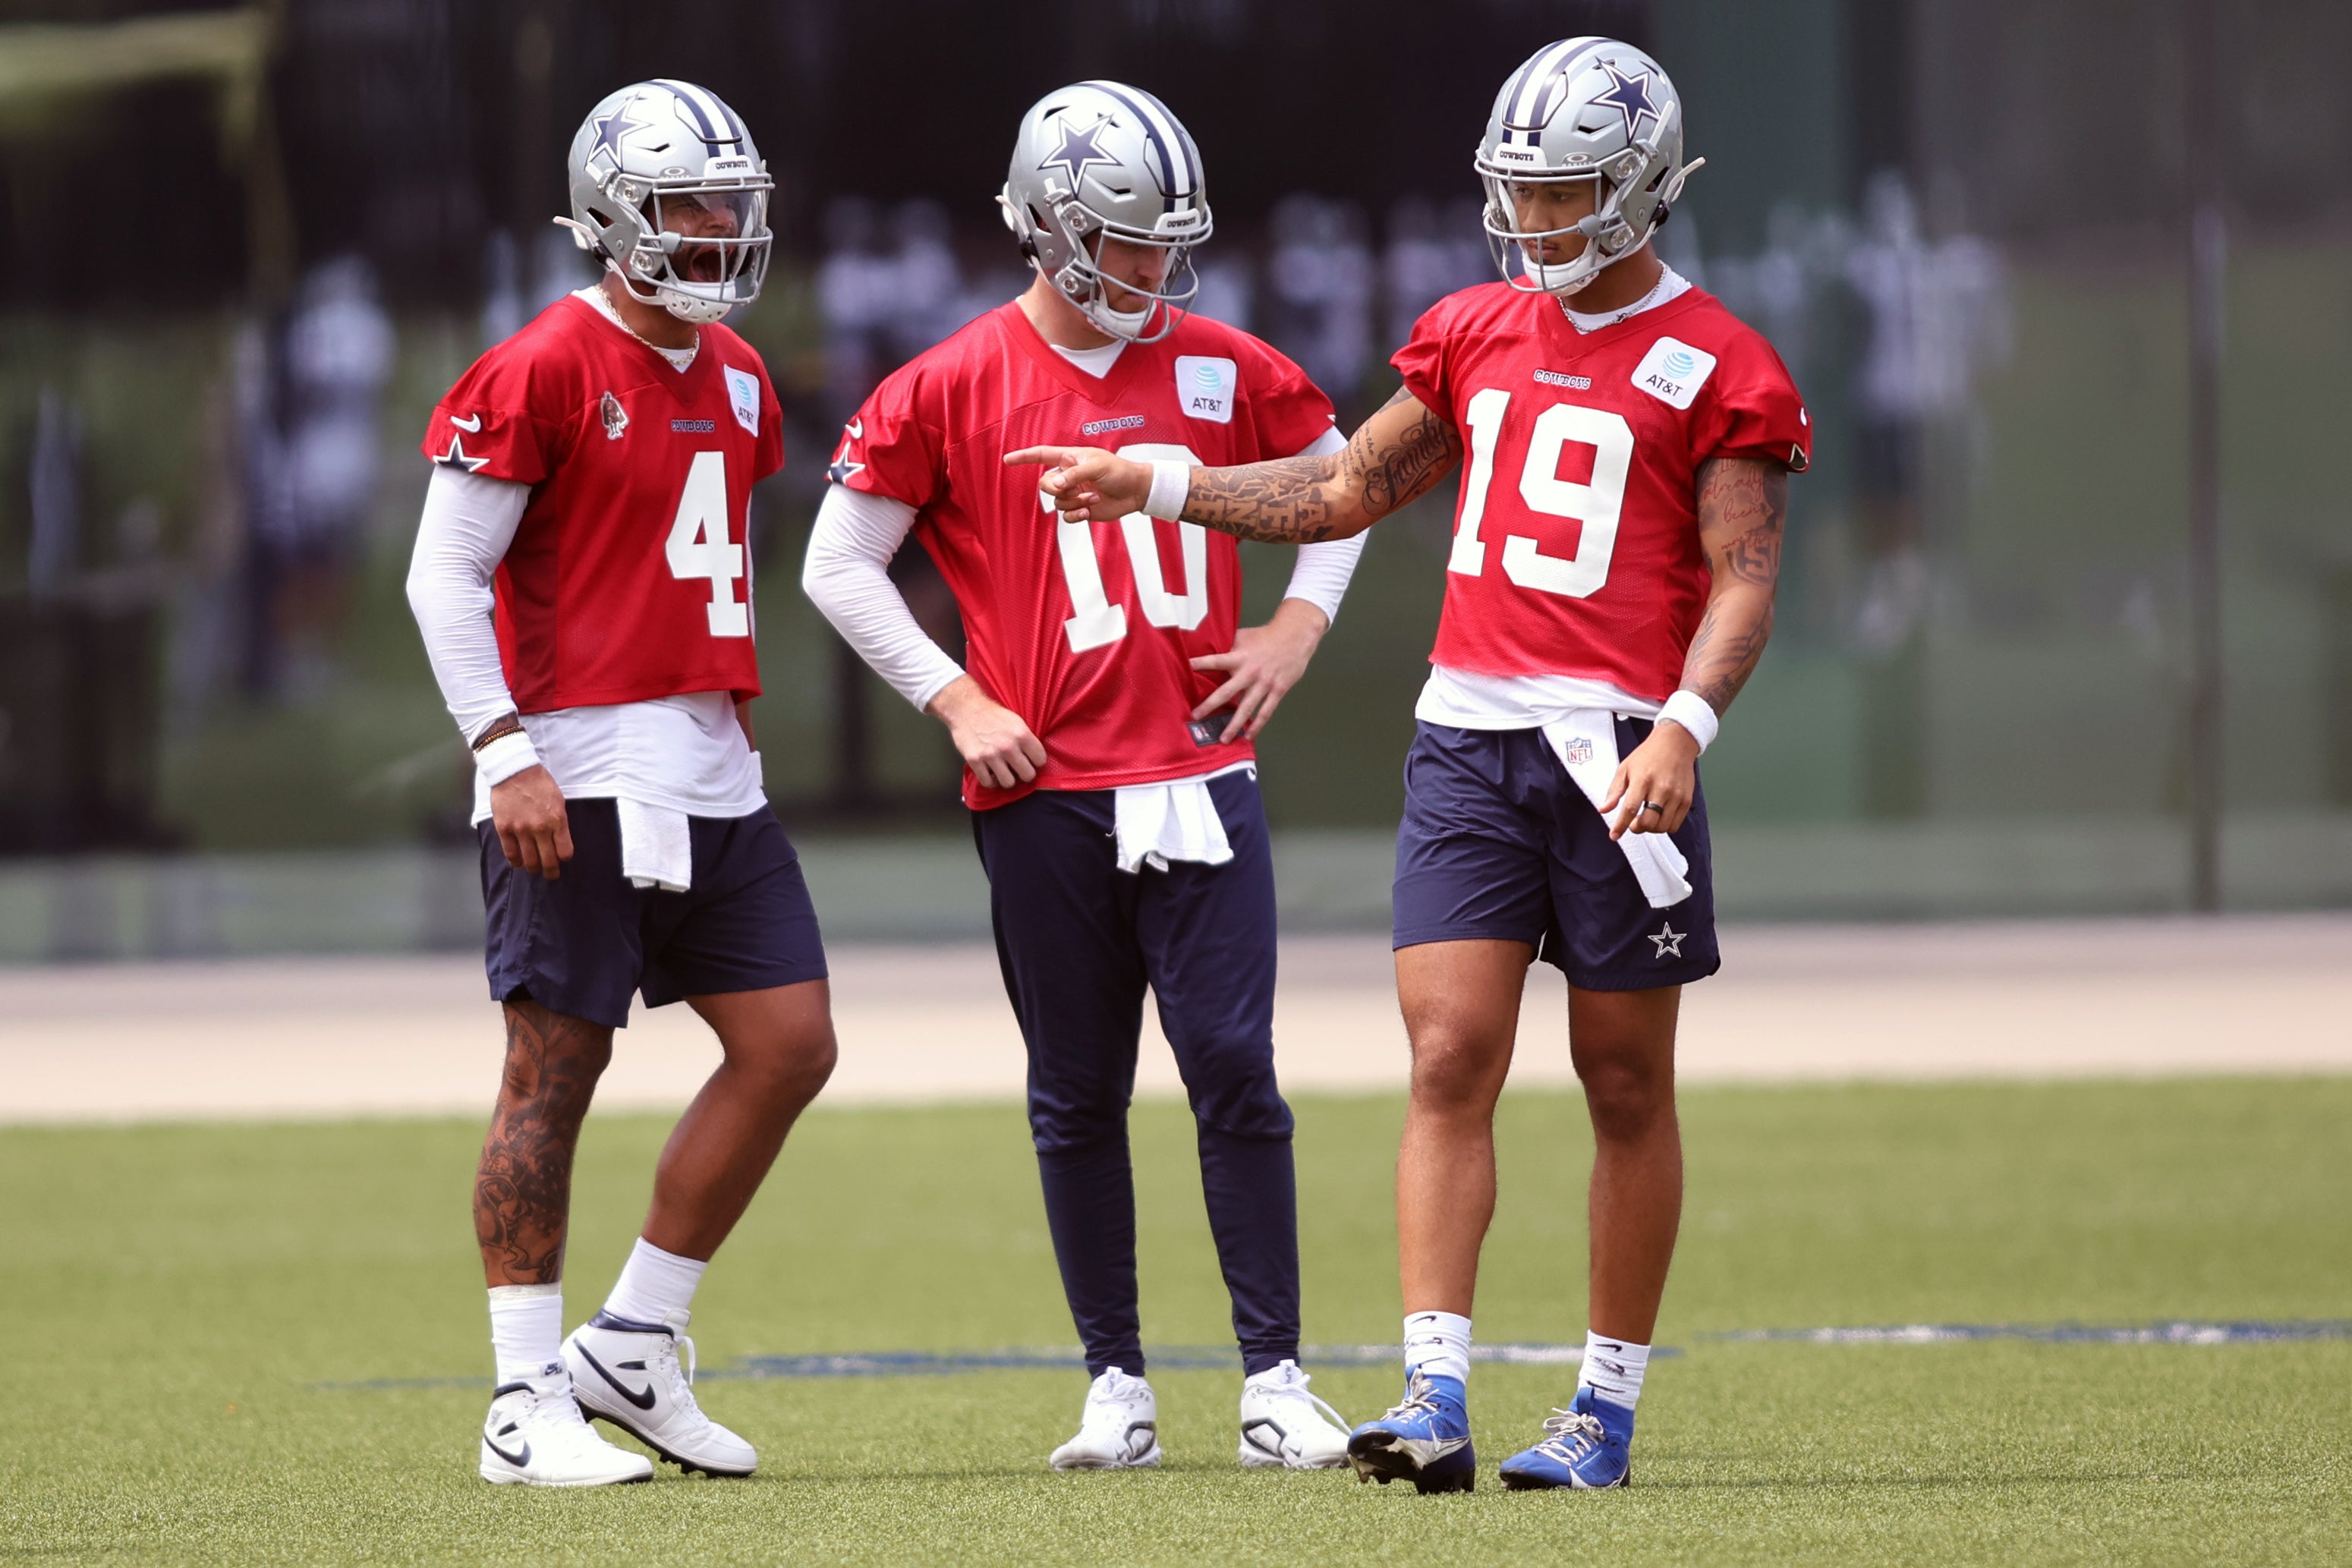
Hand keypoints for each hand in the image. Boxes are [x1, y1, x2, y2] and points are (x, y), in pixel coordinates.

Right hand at [490, 765, 573, 879]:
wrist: (514, 770)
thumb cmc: (539, 783)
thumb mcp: (558, 800)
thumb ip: (559, 822)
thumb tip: (560, 841)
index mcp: (557, 820)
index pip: (565, 852)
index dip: (564, 858)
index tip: (562, 858)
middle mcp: (540, 828)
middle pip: (548, 861)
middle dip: (551, 872)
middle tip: (551, 875)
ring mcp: (520, 829)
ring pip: (529, 861)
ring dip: (533, 868)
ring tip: (535, 868)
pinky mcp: (504, 829)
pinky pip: (510, 853)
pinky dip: (516, 861)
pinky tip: (519, 862)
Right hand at [928, 675, 1048, 789]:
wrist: (966, 708)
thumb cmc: (992, 714)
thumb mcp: (1016, 721)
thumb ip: (1026, 739)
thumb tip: (1035, 757)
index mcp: (1022, 734)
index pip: (1040, 760)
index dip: (1036, 761)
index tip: (1030, 760)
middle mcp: (1008, 746)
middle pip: (1028, 775)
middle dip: (1024, 773)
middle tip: (1018, 768)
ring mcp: (991, 755)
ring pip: (1009, 783)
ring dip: (1007, 779)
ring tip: (1004, 772)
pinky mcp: (975, 761)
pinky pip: (988, 783)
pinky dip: (990, 781)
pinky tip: (990, 773)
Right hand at [1002, 445, 1153, 522]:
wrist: (1135, 491)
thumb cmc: (1119, 471)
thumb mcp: (1097, 466)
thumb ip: (1074, 474)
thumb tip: (1056, 484)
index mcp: (1069, 458)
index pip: (1041, 455)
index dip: (1023, 457)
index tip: (1007, 459)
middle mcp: (1068, 475)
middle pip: (1045, 484)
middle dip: (1057, 489)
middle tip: (1074, 489)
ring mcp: (1073, 493)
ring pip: (1056, 502)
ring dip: (1074, 502)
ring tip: (1093, 498)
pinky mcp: (1079, 509)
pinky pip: (1065, 516)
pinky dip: (1075, 515)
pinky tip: (1088, 512)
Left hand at [1189, 598, 1328, 741]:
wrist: (1295, 637)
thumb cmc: (1267, 636)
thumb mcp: (1244, 637)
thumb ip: (1229, 647)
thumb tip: (1210, 649)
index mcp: (1240, 657)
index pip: (1216, 660)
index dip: (1201, 663)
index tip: (1187, 667)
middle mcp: (1250, 673)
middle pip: (1227, 692)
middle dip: (1210, 705)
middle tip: (1196, 717)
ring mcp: (1264, 684)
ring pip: (1246, 709)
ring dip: (1234, 725)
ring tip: (1223, 739)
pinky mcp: (1277, 691)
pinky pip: (1265, 712)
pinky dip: (1257, 726)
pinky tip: (1248, 736)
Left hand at [1601, 723, 1699, 840]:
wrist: (1675, 743)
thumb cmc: (1648, 755)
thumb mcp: (1625, 768)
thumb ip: (1614, 791)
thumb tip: (1603, 810)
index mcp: (1642, 779)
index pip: (1630, 809)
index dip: (1620, 826)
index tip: (1614, 835)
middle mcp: (1661, 788)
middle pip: (1648, 822)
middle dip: (1637, 828)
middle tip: (1633, 823)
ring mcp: (1676, 795)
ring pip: (1662, 827)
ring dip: (1651, 828)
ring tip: (1646, 817)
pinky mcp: (1687, 799)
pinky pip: (1675, 824)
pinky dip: (1665, 826)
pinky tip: (1659, 816)